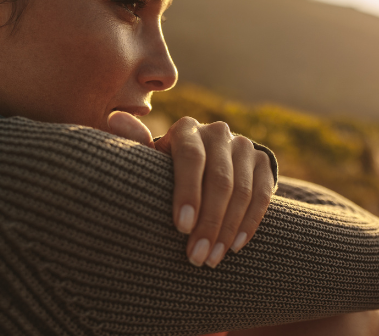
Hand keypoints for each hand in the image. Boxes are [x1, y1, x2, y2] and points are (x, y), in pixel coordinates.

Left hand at [108, 112, 274, 267]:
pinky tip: (235, 245)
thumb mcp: (151, 158)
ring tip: (212, 258)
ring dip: (228, 229)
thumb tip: (115, 119)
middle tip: (197, 257)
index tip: (181, 227)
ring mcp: (243, 145)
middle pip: (219, 179)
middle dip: (208, 222)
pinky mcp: (263, 161)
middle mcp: (218, 132)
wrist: (205, 161)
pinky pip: (262, 194)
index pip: (191, 158)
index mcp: (186, 129)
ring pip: (242, 190)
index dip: (188, 193)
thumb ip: (135, 143)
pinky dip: (250, 222)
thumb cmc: (167, 168)